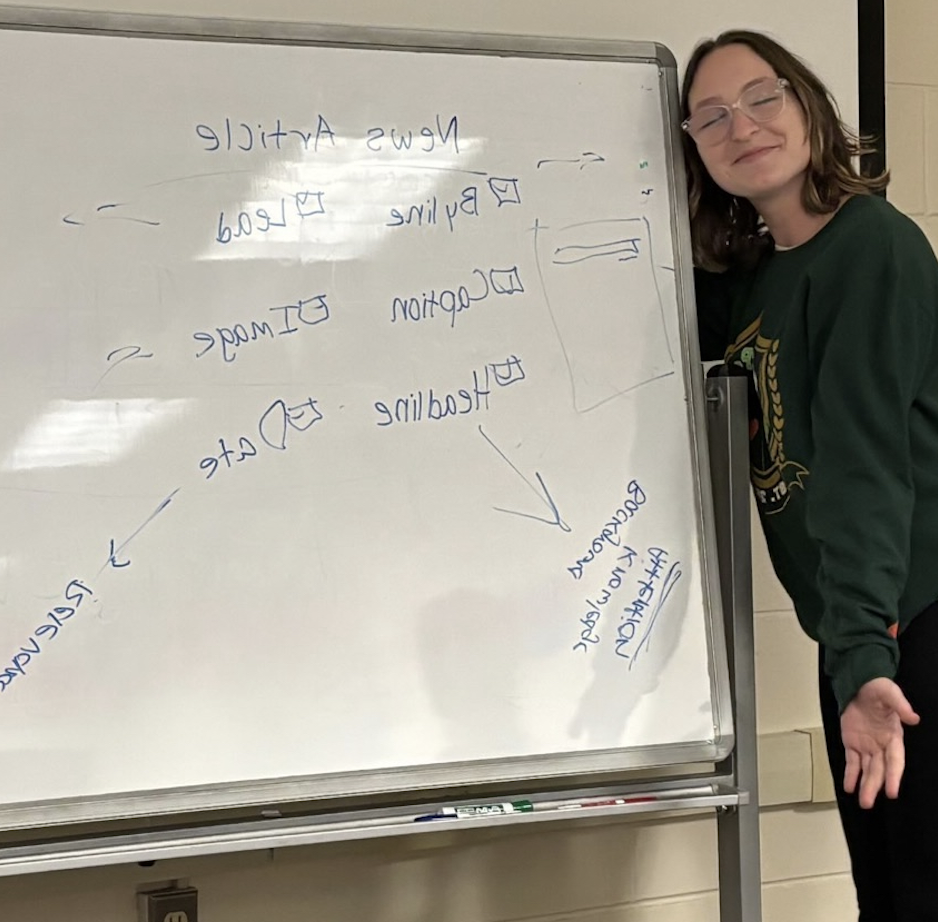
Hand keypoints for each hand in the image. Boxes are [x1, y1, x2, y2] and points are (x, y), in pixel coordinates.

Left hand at [841, 677, 920, 808]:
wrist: (860, 684)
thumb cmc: (877, 690)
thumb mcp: (889, 692)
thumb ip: (900, 705)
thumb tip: (913, 718)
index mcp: (893, 736)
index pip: (895, 761)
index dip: (894, 776)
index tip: (892, 792)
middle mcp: (881, 745)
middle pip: (879, 770)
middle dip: (875, 786)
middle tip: (869, 802)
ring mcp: (866, 746)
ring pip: (867, 770)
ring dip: (865, 785)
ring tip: (863, 802)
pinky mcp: (852, 743)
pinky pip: (852, 762)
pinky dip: (850, 775)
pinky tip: (849, 787)